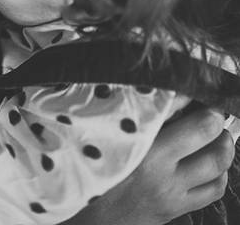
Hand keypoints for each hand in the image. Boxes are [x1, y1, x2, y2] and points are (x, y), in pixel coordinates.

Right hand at [62, 108, 233, 224]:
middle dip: (216, 120)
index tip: (195, 92)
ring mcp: (172, 193)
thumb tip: (162, 97)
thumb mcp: (105, 140)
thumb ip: (135, 119)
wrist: (81, 219)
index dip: (197, 100)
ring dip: (223, 146)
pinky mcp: (174, 209)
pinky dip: (219, 174)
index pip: (189, 119)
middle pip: (209, 139)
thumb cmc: (86, 172)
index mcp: (145, 152)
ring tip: (217, 135)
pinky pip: (212, 191)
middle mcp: (163, 173)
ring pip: (218, 166)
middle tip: (210, 111)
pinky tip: (211, 165)